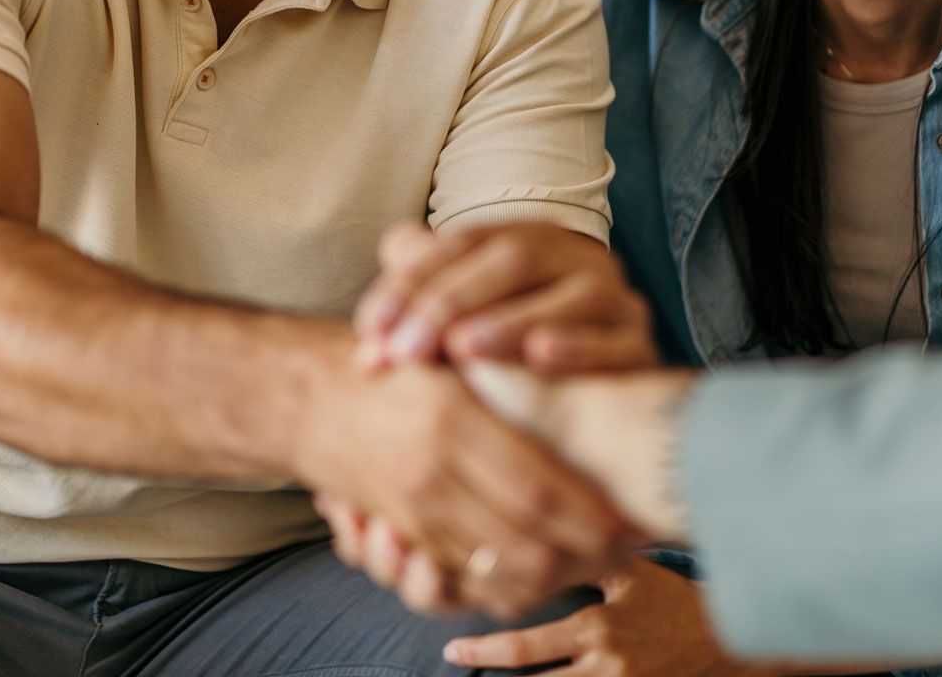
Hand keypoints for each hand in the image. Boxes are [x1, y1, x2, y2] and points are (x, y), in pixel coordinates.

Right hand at [293, 344, 641, 618]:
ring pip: (496, 571)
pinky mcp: (400, 536)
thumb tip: (595, 416)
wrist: (308, 397)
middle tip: (629, 554)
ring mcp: (411, 513)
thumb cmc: (398, 364)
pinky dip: (505, 581)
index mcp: (452, 423)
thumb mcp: (455, 360)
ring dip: (551, 576)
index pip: (539, 489)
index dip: (591, 516)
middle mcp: (431, 477)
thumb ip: (512, 386)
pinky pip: (463, 579)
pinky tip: (542, 570)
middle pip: (526, 543)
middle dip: (582, 557)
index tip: (633, 521)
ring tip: (596, 565)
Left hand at [353, 221, 656, 373]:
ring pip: (567, 295)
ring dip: (511, 321)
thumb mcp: (463, 325)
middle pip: (511, 260)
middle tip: (404, 350)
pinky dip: (578, 347)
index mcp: (523, 241)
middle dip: (450, 303)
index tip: (371, 328)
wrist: (600, 410)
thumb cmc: (509, 360)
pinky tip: (540, 357)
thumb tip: (379, 301)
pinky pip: (616, 342)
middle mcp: (572, 260)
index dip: (412, 281)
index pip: (461, 245)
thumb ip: (423, 296)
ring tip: (463, 349)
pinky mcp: (641, 345)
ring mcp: (613, 299)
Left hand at [441, 556, 765, 676]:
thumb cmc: (676, 602)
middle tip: (457, 671)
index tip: (453, 649)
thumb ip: (583, 562)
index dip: (484, 652)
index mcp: (596, 627)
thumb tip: (535, 537)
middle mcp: (605, 665)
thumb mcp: (630, 574)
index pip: (527, 647)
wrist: (733, 643)